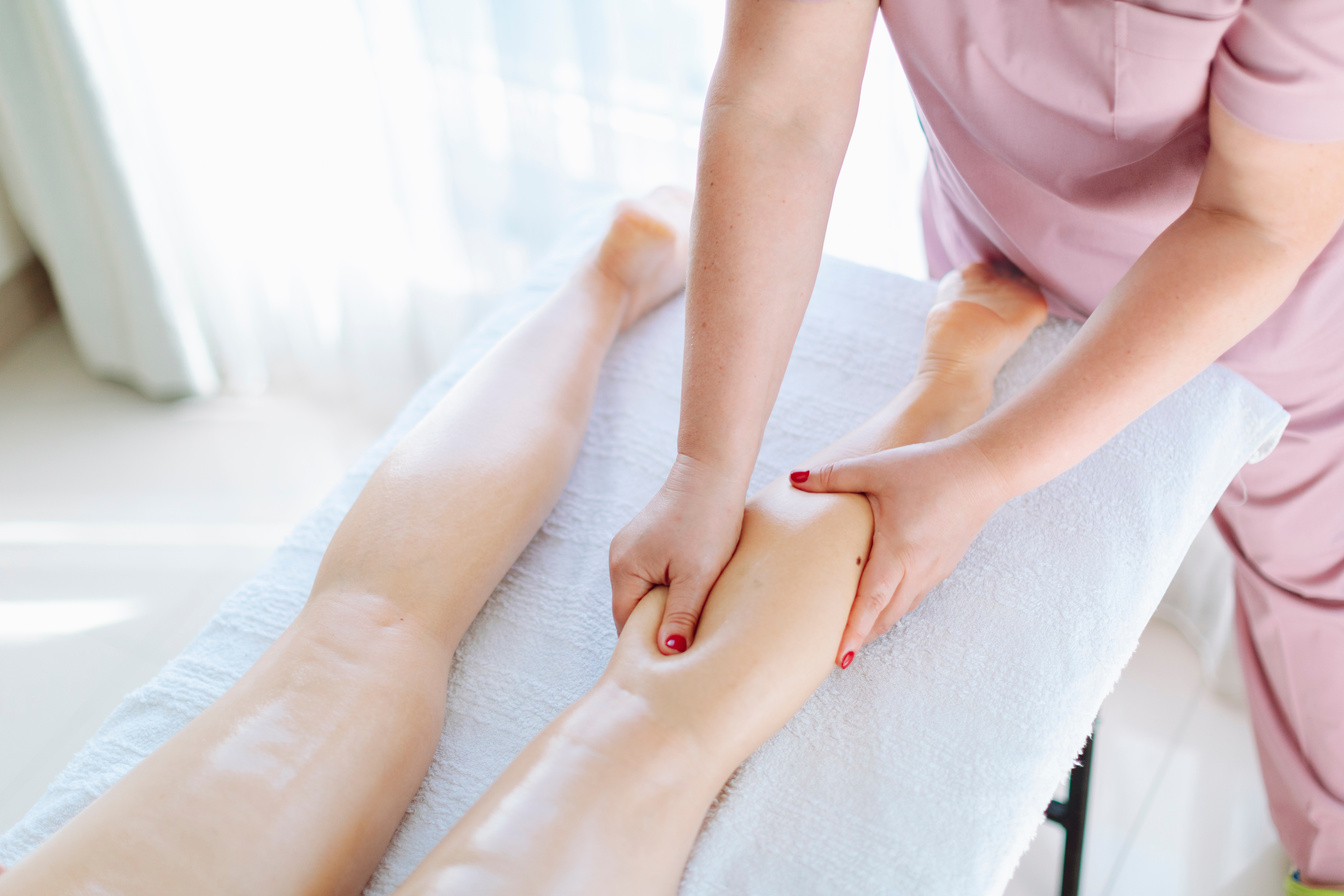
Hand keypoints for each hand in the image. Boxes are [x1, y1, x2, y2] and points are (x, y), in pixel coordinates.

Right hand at [610, 454, 746, 652]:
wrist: (713, 470)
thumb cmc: (708, 520)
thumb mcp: (698, 576)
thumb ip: (680, 616)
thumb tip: (667, 654)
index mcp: (624, 569)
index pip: (626, 624)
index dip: (648, 645)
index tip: (675, 661)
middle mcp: (620, 558)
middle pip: (634, 609)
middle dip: (659, 626)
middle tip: (690, 643)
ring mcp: (632, 546)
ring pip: (646, 592)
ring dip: (667, 605)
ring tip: (695, 614)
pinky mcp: (649, 539)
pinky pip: (654, 575)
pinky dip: (671, 586)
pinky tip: (695, 588)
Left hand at [790, 433, 1010, 665]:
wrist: (983, 470)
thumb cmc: (930, 468)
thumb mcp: (876, 468)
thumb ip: (833, 476)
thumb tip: (794, 478)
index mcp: (899, 551)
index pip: (872, 602)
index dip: (854, 631)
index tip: (839, 658)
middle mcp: (918, 569)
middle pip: (885, 615)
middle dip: (860, 637)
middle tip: (832, 654)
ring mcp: (934, 571)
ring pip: (901, 610)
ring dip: (877, 625)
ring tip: (852, 636)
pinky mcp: (943, 567)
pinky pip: (914, 597)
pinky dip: (894, 608)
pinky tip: (881, 606)